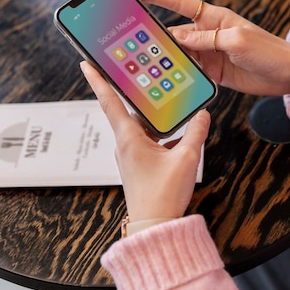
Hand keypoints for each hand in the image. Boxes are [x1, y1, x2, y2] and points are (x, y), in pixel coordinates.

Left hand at [80, 61, 210, 221]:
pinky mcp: (138, 164)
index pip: (110, 102)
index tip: (87, 64)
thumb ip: (195, 133)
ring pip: (141, 127)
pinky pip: (148, 141)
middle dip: (137, 95)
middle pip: (129, 111)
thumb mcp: (185, 159)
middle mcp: (125, 144)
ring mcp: (131, 155)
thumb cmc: (163, 196)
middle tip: (141, 74)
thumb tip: (202, 115)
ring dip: (154, 118)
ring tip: (169, 106)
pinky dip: (161, 134)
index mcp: (129, 138)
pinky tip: (178, 134)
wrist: (155, 225)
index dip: (98, 81)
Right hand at [133, 0, 289, 95]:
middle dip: (156, 36)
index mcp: (214, 18)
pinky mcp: (212, 72)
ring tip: (149, 65)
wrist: (287, 74)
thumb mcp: (237, 40)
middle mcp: (208, 34)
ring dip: (168, 59)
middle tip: (134, 41)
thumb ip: (207, 39)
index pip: (179, 3)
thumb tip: (179, 37)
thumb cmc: (268, 50)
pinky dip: (180, 75)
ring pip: (180, 54)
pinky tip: (169, 80)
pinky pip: (190, 71)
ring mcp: (209, 53)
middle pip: (175, 32)